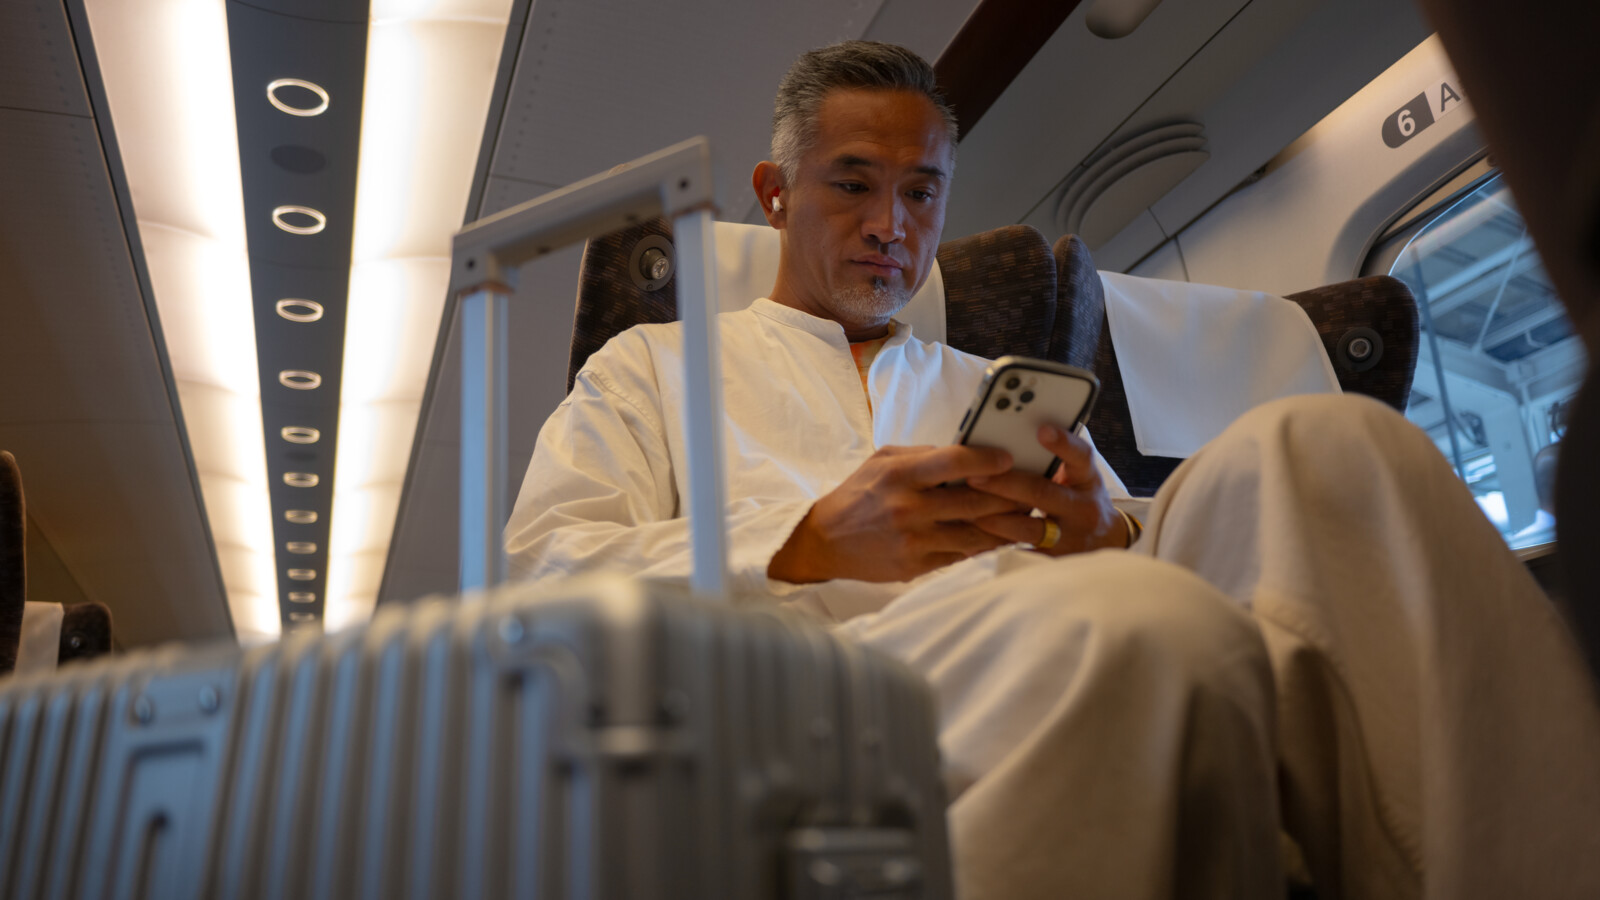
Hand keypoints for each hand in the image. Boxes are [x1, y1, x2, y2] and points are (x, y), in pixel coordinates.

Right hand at [768, 445, 1027, 582]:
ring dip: (1005, 525)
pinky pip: (961, 556)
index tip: (1009, 458)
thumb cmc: (859, 494)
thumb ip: (924, 455)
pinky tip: (999, 538)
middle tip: (1031, 488)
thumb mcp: (883, 461)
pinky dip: (984, 547)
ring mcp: (914, 541)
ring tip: (1025, 516)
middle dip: (1009, 495)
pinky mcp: (916, 566)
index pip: (956, 461)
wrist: (824, 541)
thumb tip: (968, 452)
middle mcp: (909, 508)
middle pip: (975, 501)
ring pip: (976, 533)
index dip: (988, 458)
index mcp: (900, 474)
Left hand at [967, 425, 1126, 555]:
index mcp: (1087, 479)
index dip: (1063, 443)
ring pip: (1029, 529)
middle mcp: (1082, 508)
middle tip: (974, 476)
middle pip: (1043, 493)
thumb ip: (1054, 459)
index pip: (1081, 456)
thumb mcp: (1078, 475)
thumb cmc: (1080, 496)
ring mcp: (1069, 537)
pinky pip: (1021, 553)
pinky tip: (973, 539)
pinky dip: (995, 546)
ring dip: (996, 520)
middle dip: (1006, 485)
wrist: (1105, 540)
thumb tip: (1009, 437)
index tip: (1042, 430)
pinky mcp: (1054, 560)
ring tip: (968, 511)